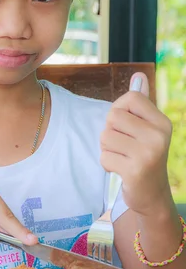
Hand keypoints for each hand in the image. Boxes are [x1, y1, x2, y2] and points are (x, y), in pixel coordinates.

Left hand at [100, 72, 172, 215]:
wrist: (152, 194)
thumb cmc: (144, 156)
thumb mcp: (147, 128)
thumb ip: (141, 103)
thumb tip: (138, 74)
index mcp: (162, 122)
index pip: (130, 98)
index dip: (119, 109)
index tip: (126, 126)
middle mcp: (159, 135)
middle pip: (113, 117)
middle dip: (110, 131)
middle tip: (123, 146)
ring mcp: (148, 153)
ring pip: (106, 137)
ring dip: (107, 149)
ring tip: (122, 158)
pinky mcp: (135, 170)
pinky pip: (104, 157)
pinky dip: (107, 164)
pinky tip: (120, 169)